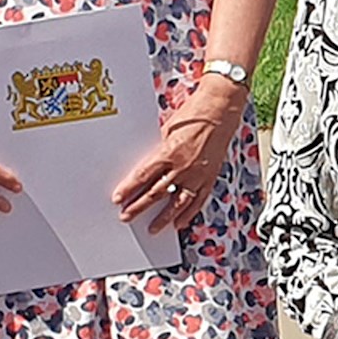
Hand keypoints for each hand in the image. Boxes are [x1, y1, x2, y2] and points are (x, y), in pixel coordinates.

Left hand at [110, 78, 248, 230]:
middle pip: (155, 193)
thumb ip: (158, 150)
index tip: (118, 198)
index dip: (128, 189)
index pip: (142, 176)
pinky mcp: (209, 178)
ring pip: (177, 203)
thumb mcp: (167, 129)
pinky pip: (198, 201)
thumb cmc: (194, 114)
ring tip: (152, 228)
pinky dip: (188, 214)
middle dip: (138, 207)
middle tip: (126, 216)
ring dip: (163, 218)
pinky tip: (179, 223)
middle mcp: (182, 167)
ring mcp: (197, 175)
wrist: (220, 110)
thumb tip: (148, 165)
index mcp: (168, 152)